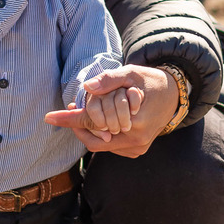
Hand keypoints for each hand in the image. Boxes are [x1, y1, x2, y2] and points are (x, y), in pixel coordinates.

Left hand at [44, 65, 179, 156]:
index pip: (94, 123)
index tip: (48, 117)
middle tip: (71, 108)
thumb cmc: (152, 82)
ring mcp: (136, 148)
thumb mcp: (132, 73)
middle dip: (79, 124)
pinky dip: (100, 134)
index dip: (70, 120)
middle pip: (93, 138)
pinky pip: (109, 146)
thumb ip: (109, 80)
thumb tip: (87, 87)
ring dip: (90, 129)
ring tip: (84, 112)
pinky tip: (100, 120)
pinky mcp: (136, 151)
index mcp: (135, 122)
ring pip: (99, 144)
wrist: (176, 95)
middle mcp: (135, 141)